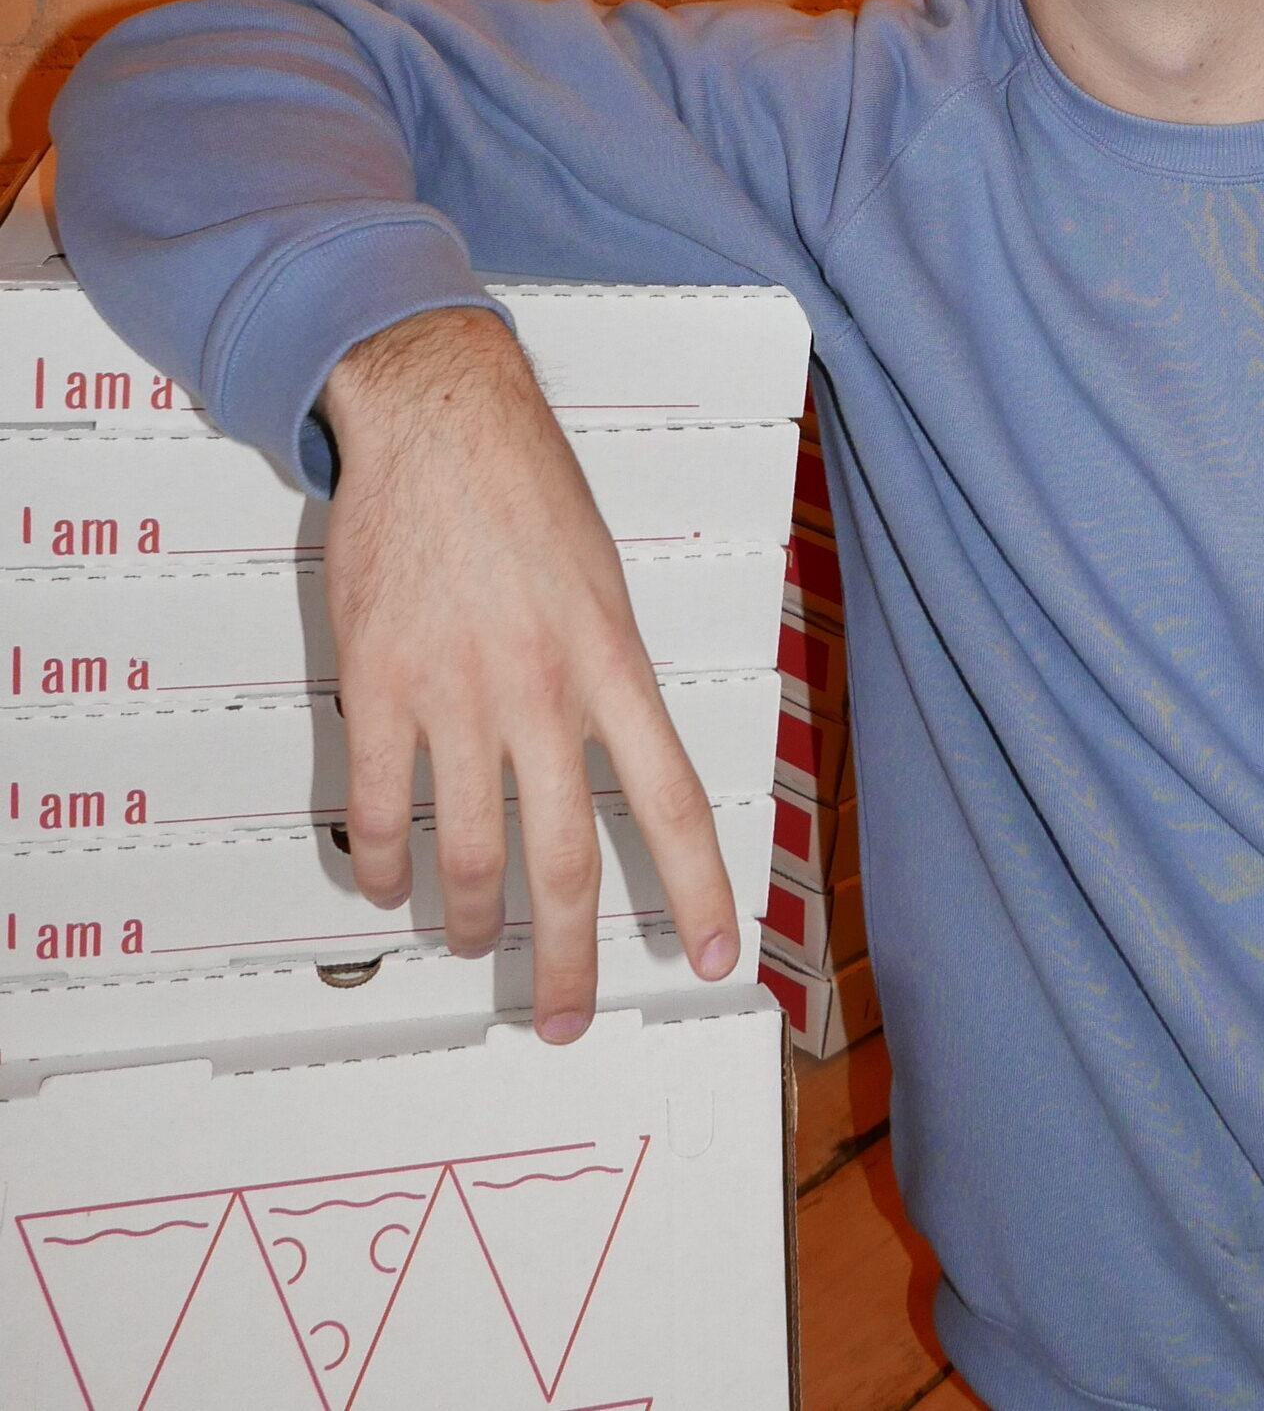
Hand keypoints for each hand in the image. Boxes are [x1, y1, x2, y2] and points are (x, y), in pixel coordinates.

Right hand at [318, 307, 740, 1040]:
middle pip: (565, 860)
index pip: (674, 801)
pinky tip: (390, 882)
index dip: (700, 891)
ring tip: (472, 941)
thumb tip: (613, 758)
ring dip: (470, 918)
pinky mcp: (378, 685)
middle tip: (563, 1017)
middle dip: (567, 958)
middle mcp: (540, 691)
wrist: (440, 418)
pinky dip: (384, 864)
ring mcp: (454, 694)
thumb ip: (607, 674)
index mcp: (611, 662)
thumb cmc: (528, 487)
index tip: (714, 957)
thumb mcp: (603, 580)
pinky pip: (379, 810)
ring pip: (466, 853)